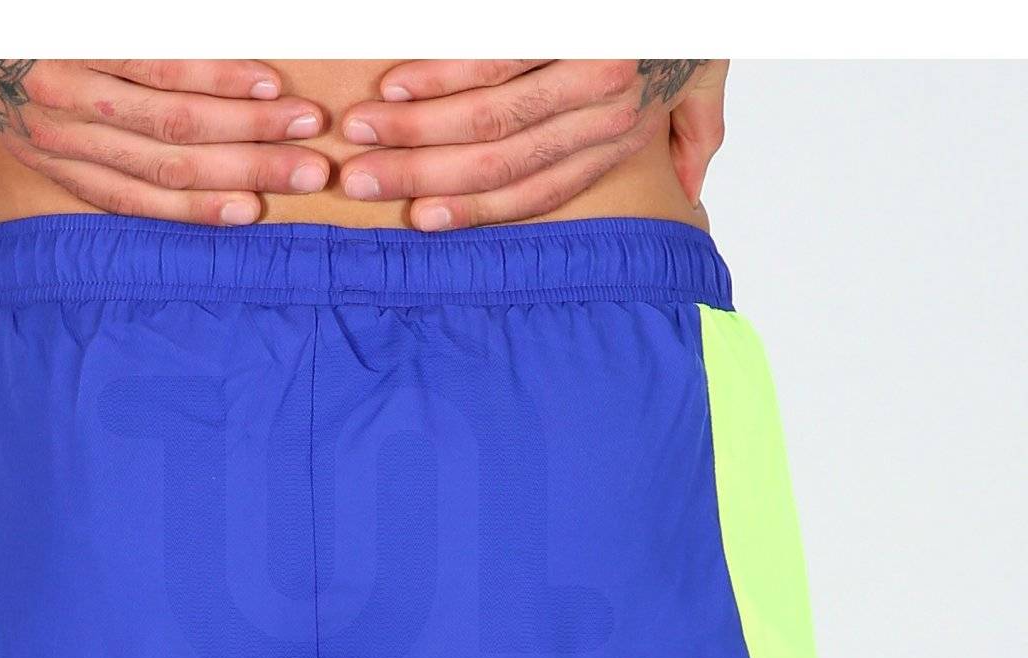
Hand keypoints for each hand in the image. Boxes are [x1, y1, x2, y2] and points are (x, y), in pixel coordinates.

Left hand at [0, 60, 331, 228]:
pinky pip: (164, 59)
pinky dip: (217, 72)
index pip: (130, 196)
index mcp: (39, 149)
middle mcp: (61, 123)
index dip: (195, 212)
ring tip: (302, 126)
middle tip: (310, 173)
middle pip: (170, 164)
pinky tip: (262, 80)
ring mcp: (75, 75)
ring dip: (248, 125)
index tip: (252, 216)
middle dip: (247, 170)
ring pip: (177, 118)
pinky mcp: (85, 31)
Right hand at [337, 59, 727, 230]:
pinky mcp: (567, 21)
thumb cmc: (698, 16)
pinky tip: (394, 87)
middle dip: (421, 176)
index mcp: (626, 136)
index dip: (475, 212)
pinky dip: (435, 76)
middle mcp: (607, 111)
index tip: (420, 221)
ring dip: (413, 129)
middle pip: (500, 164)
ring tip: (361, 133)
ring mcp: (587, 65)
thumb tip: (688, 194)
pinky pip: (489, 60)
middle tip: (361, 182)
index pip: (539, 192)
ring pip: (486, 119)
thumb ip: (694, 137)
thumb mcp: (710, 81)